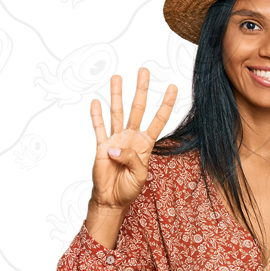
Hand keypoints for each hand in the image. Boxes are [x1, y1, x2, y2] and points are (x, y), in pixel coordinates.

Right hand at [90, 67, 176, 209]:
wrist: (111, 199)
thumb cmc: (128, 188)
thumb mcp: (139, 175)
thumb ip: (131, 159)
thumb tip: (116, 147)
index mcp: (145, 144)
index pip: (158, 120)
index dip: (166, 104)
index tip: (173, 88)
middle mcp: (131, 138)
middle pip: (137, 108)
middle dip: (141, 90)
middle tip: (144, 71)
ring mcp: (116, 140)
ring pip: (117, 112)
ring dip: (117, 95)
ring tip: (117, 78)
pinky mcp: (101, 146)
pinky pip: (99, 128)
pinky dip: (96, 115)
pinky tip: (96, 102)